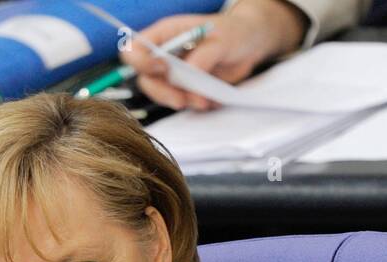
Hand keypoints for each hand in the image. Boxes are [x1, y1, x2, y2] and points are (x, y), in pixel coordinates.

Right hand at [121, 0, 308, 110]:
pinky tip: (208, 100)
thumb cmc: (235, 32)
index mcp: (166, 34)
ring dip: (179, 100)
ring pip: (160, 94)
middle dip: (162, 92)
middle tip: (182, 99)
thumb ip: (203, 56)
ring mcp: (174, 73)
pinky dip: (192, 104)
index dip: (142, 62)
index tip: (163, 68)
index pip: (134, 49)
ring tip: (203, 100)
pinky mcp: (185, 88)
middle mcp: (165, 54)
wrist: (251, 45)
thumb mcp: (222, 39)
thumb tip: (188, 74)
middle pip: (145, 79)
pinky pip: (180, 101)